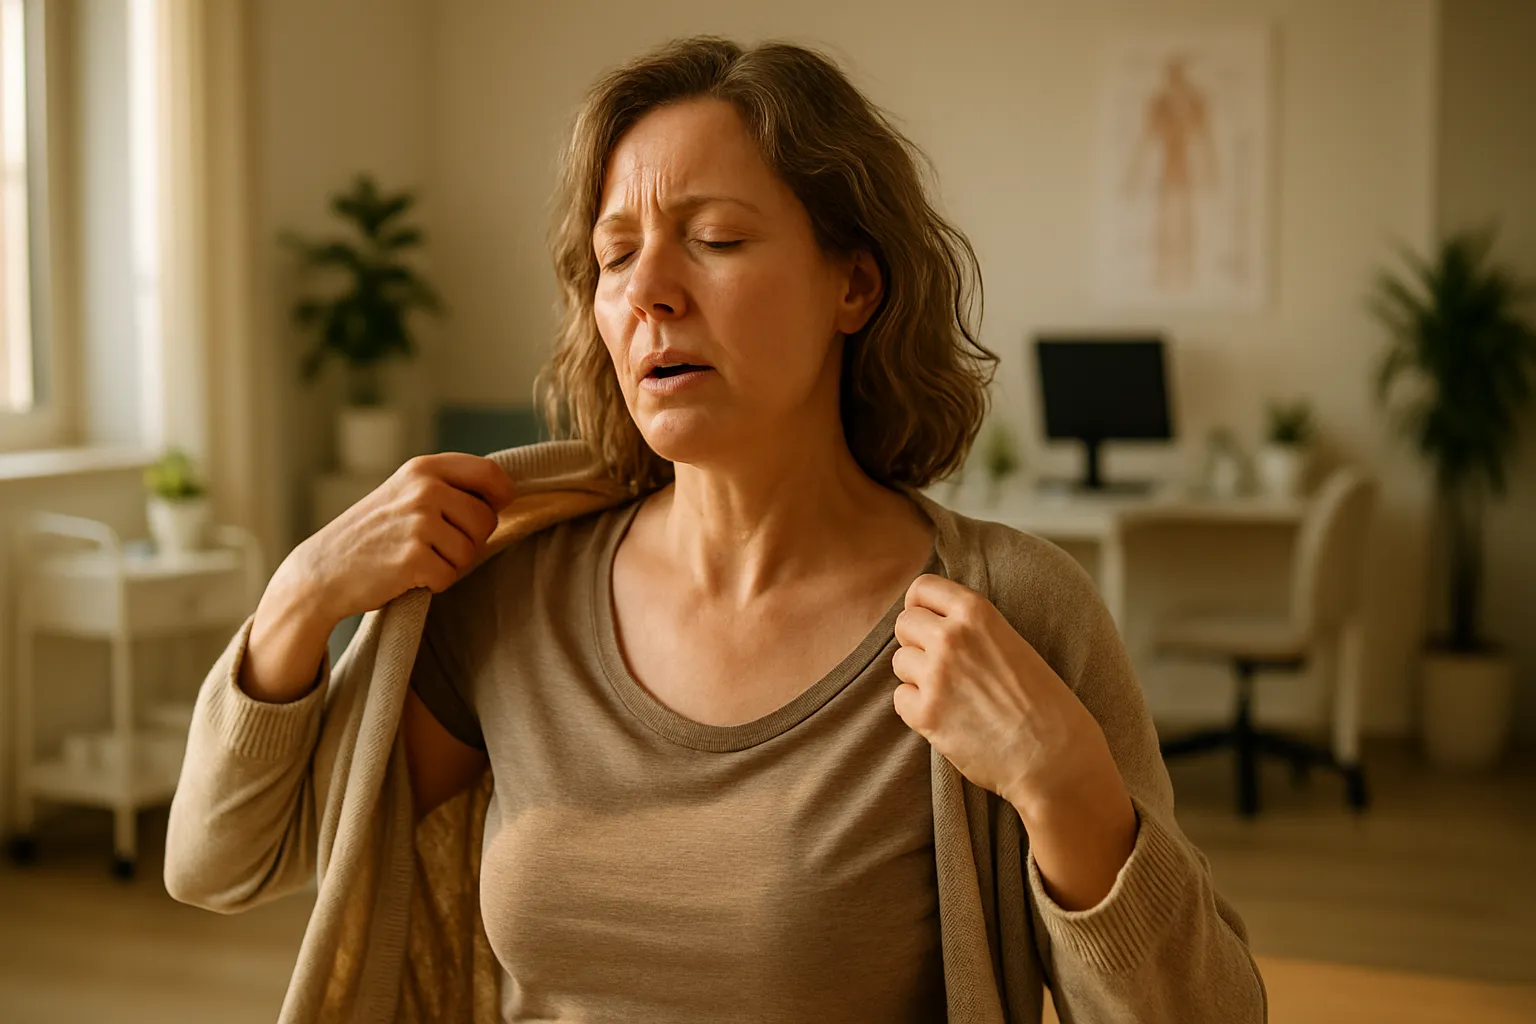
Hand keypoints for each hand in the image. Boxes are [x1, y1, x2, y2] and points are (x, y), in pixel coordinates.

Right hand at [241, 453, 516, 704]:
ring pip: (471, 551)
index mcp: (424, 468)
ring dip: (451, 564)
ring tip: (417, 558)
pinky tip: (407, 575)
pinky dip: (434, 584)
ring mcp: (418, 522)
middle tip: (437, 546)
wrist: (323, 571)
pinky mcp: (413, 558)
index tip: (490, 510)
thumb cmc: (374, 534)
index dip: (499, 497)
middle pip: (487, 519)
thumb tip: (507, 492)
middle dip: (471, 540)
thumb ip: (448, 486)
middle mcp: (423, 489)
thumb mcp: (405, 493)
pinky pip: (450, 577)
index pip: (491, 473)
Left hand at [892, 574, 1136, 908]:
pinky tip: (947, 719)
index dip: (920, 605)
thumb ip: (974, 629)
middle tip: (942, 666)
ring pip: (899, 662)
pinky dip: (917, 710)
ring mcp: (936, 675)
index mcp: (978, 613)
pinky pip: (900, 699)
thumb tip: (934, 622)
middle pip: (904, 623)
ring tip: (952, 695)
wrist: (1056, 759)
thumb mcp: (1014, 644)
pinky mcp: (925, 714)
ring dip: (917, 677)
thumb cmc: (1046, 705)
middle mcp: (951, 637)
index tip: (926, 621)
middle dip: (916, 642)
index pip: (922, 587)